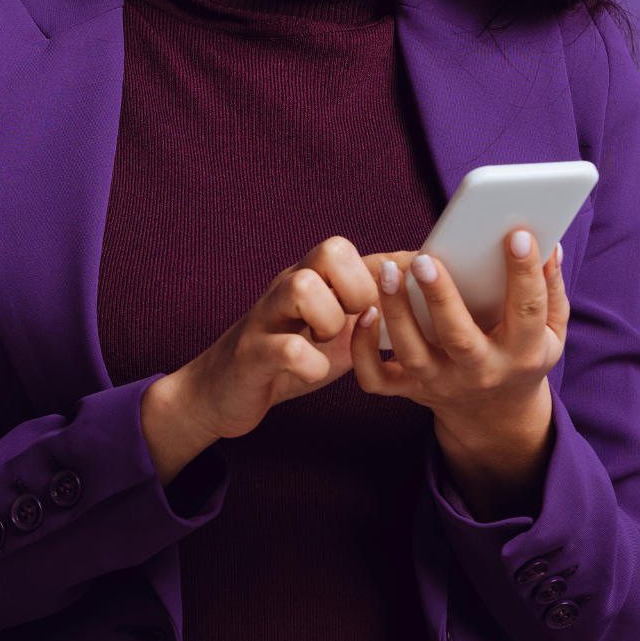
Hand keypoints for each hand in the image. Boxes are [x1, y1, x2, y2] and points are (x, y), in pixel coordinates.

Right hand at [172, 236, 383, 441]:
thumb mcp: (331, 330)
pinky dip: (310, 365)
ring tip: (326, 343)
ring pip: (302, 286)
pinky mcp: (251, 354)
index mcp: (309, 280)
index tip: (403, 296)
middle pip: (331, 249)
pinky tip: (311, 372)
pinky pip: (288, 349)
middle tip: (355, 321)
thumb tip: (419, 301)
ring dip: (329, 320)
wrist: (221, 391)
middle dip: (357, 288)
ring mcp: (265, 318)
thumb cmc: (285, 358)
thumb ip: (365, 311)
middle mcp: (286, 289)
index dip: (388, 268)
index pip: (351, 248)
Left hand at [349, 228, 565, 430]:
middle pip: (459, 337)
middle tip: (426, 259)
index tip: (516, 235)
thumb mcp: (550, 331)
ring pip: (413, 353)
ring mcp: (442, 383)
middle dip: (441, 297)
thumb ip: (550, 289)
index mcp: (523, 353)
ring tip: (388, 271)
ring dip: (397, 312)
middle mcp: (481, 371)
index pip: (527, 311)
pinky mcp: (409, 390)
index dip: (524, 273)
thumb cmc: (522, 355)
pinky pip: (377, 378)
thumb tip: (549, 245)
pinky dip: (364, 349)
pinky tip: (365, 313)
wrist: (495, 416)